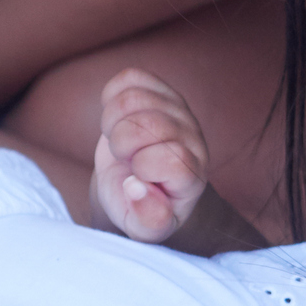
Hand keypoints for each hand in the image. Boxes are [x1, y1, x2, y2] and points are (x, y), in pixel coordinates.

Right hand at [91, 67, 208, 243]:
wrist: (138, 181)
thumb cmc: (141, 206)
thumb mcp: (144, 227)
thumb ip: (147, 220)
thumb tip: (136, 188)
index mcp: (193, 175)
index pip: (175, 160)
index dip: (145, 168)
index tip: (135, 180)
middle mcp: (192, 138)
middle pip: (148, 125)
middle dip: (122, 143)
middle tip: (124, 159)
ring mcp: (177, 109)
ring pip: (134, 98)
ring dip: (112, 121)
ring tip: (119, 141)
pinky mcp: (159, 89)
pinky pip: (129, 78)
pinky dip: (112, 98)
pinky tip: (119, 119)